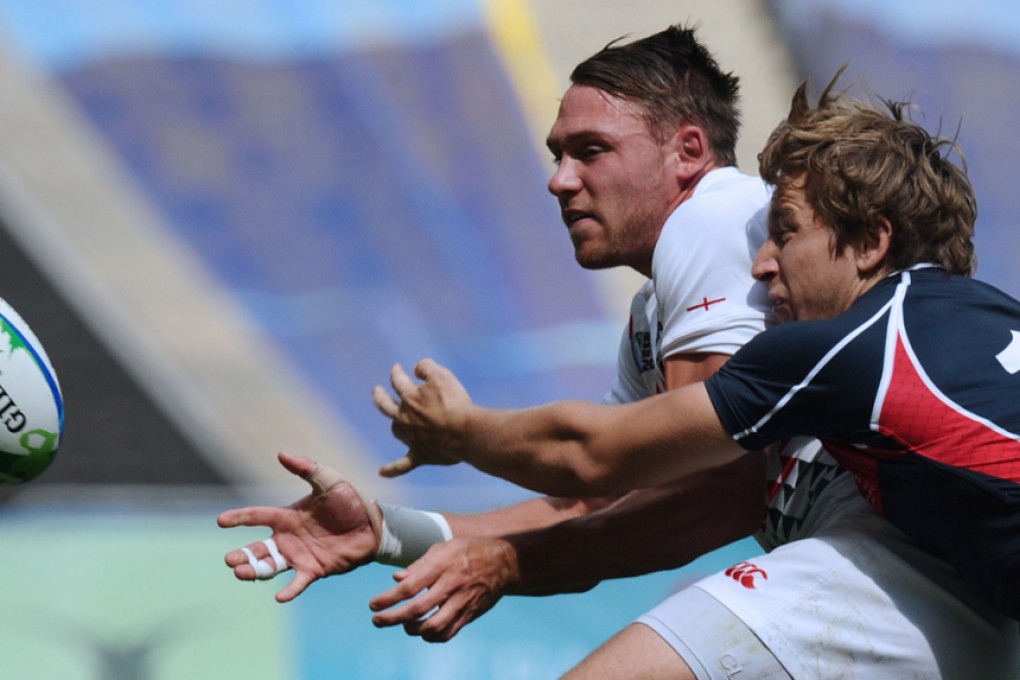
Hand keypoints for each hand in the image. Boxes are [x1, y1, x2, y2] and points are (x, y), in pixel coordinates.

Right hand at [217, 452, 381, 601]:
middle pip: (258, 549)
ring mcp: (299, 555)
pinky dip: (289, 590)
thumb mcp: (329, 481)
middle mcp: (288, 538)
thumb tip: (281, 454)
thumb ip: (307, 469)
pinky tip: (280, 597)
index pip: (258, 516)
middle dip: (242, 555)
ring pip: (270, 566)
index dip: (239, 518)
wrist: (373, 526)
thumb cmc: (350, 502)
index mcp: (288, 516)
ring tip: (240, 573)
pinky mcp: (314, 570)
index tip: (221, 521)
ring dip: (254, 571)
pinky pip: (298, 582)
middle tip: (229, 560)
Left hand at [368, 537, 517, 641]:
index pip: (410, 586)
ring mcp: (462, 602)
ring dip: (412, 629)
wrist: (504, 562)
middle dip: (393, 618)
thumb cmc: (468, 551)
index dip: (389, 598)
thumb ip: (419, 564)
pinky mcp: (470, 614)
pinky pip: (448, 633)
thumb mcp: (443, 548)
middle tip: (377, 621)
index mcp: (442, 565)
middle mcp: (451, 585)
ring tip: (404, 624)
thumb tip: (396, 578)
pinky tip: (423, 630)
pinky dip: (431, 636)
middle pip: (417, 609)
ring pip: (433, 626)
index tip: (373, 605)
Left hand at [372, 359, 472, 477]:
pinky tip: (382, 472)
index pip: (398, 381)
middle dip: (380, 396)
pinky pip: (403, 464)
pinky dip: (392, 469)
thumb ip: (426, 368)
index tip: (397, 368)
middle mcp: (405, 417)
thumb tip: (416, 369)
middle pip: (385, 405)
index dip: (396, 373)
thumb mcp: (442, 376)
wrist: (464, 432)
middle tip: (376, 390)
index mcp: (409, 397)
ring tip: (394, 421)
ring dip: (394, 424)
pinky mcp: (419, 454)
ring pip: (395, 429)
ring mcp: (410, 437)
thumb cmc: (455, 403)